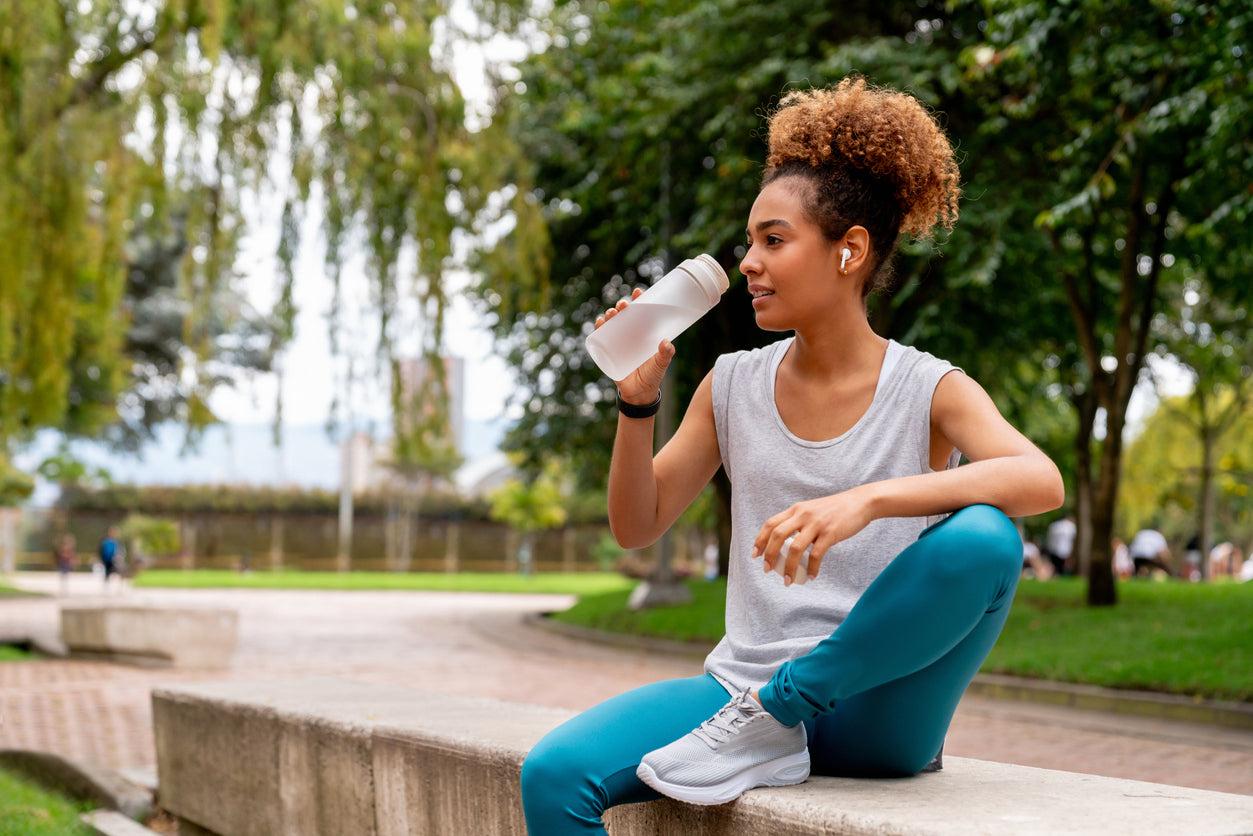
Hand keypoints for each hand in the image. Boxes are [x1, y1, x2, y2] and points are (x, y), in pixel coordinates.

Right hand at [594, 288, 674, 402]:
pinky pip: (601, 338)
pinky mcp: (608, 353)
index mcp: (643, 333)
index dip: (639, 301)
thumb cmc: (652, 376)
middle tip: (624, 305)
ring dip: (609, 316)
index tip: (638, 292)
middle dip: (622, 307)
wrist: (639, 393)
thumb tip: (666, 342)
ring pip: (612, 324)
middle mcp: (630, 335)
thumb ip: (666, 354)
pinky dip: (598, 329)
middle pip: (624, 316)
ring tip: (611, 314)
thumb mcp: (661, 364)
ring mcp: (618, 343)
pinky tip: (599, 322)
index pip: (640, 313)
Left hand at [751, 489, 873, 584]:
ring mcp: (816, 524)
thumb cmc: (835, 510)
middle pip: (777, 536)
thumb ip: (798, 521)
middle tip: (767, 570)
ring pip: (794, 548)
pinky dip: (812, 568)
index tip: (755, 555)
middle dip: (769, 555)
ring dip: (789, 567)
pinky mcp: (830, 533)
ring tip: (788, 581)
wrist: (860, 502)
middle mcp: (803, 515)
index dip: (760, 540)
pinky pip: (816, 555)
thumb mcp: (812, 510)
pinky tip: (811, 576)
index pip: (770, 524)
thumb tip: (785, 542)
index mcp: (796, 510)